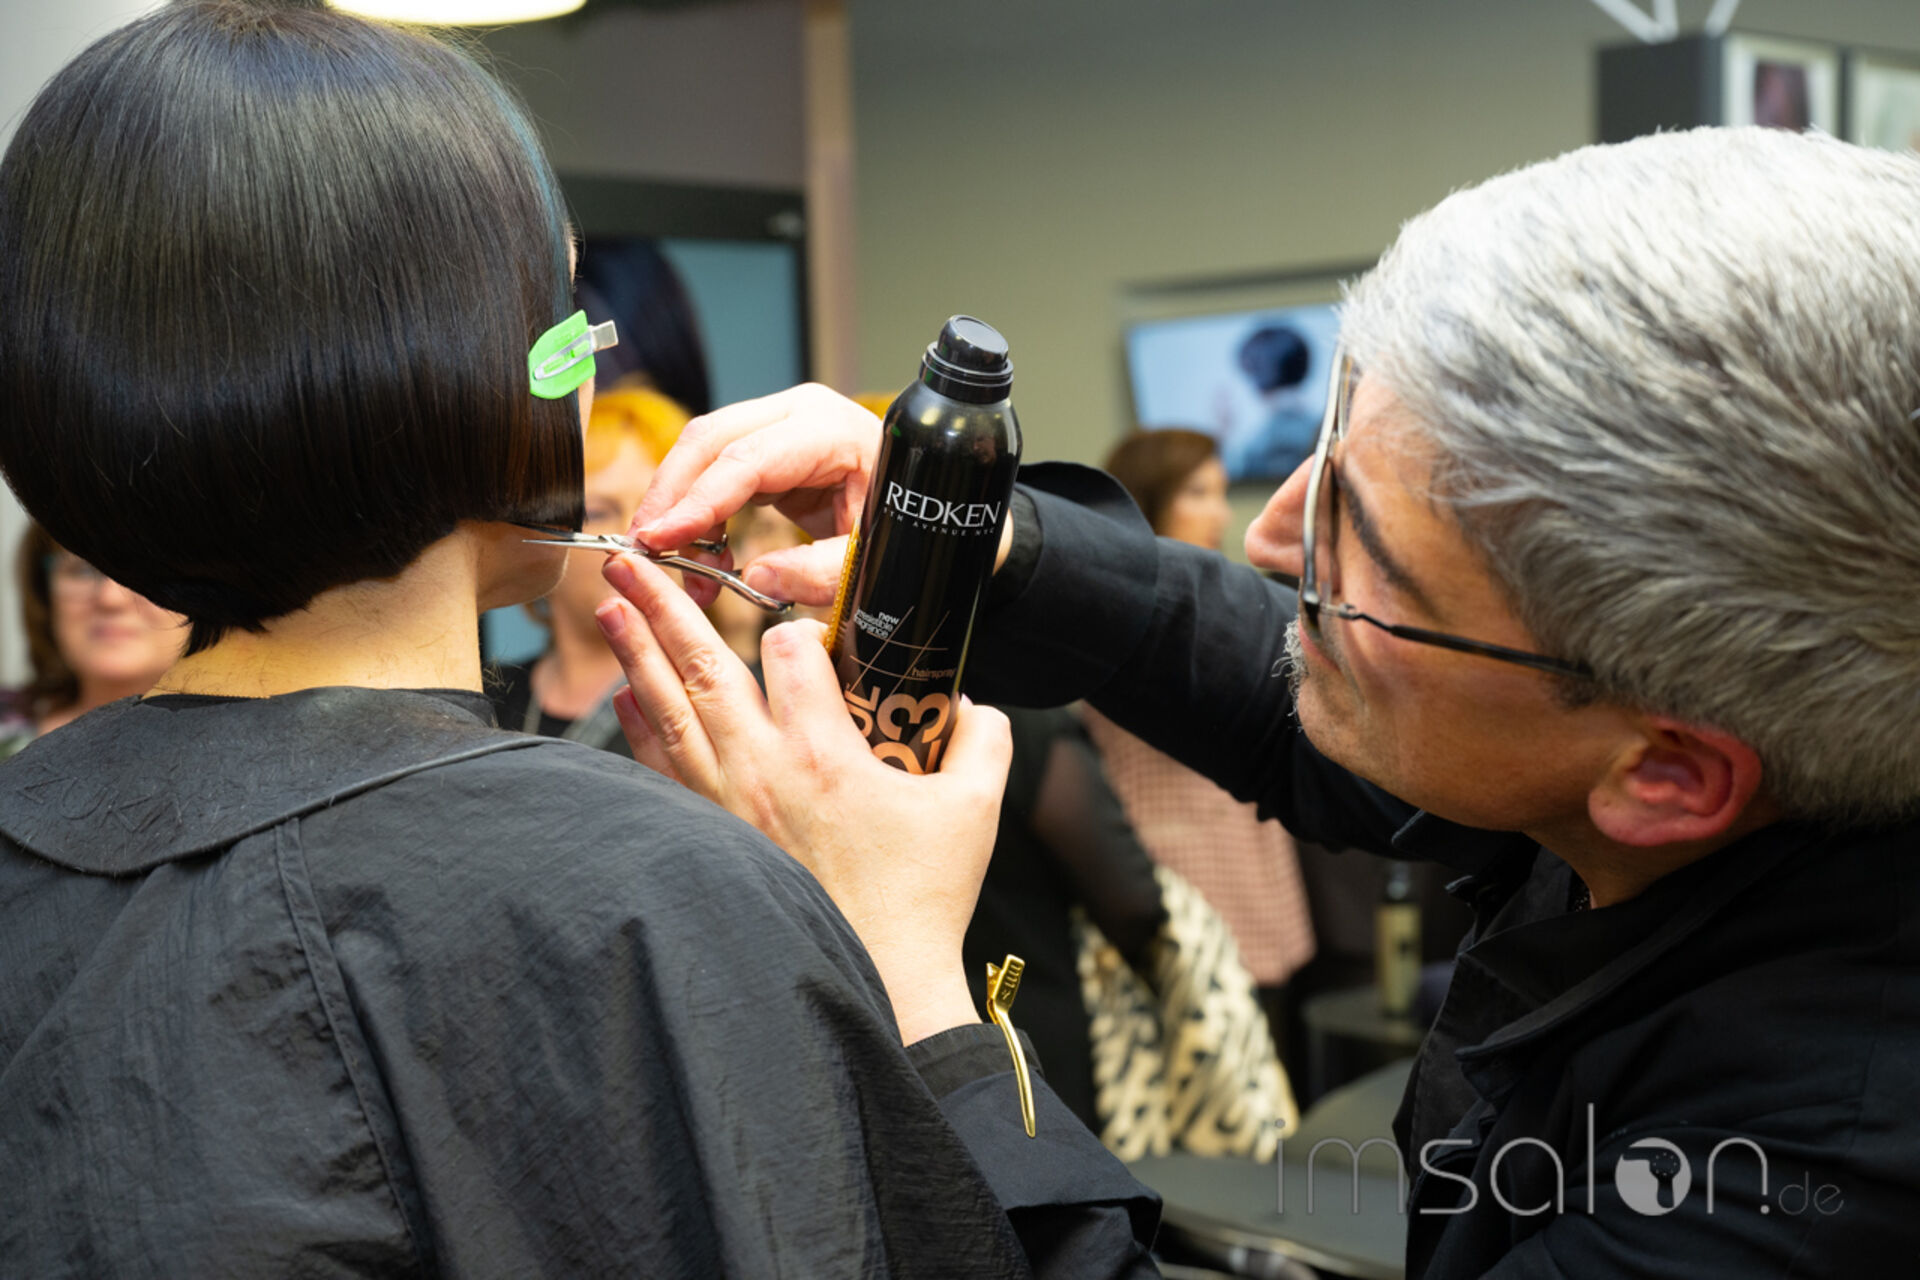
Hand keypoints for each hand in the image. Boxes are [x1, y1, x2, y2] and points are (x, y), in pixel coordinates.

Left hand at [595, 550, 1012, 1043]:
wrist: (878, 979)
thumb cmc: (923, 898)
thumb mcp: (973, 809)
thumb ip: (983, 743)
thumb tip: (975, 710)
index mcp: (826, 752)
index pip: (789, 652)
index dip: (795, 630)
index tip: (807, 636)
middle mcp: (763, 769)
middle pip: (703, 666)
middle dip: (663, 605)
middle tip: (627, 560)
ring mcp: (728, 805)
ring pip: (670, 711)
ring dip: (638, 652)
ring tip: (611, 604)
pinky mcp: (712, 837)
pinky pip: (663, 767)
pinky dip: (640, 726)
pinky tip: (624, 695)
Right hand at [629, 384, 883, 607]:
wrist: (922, 506)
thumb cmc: (905, 520)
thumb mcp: (874, 554)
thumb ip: (823, 571)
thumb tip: (759, 579)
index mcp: (827, 428)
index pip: (743, 460)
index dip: (696, 501)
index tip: (659, 540)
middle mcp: (795, 415)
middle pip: (708, 444)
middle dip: (670, 500)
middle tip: (647, 556)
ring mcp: (778, 428)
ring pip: (703, 458)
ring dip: (681, 514)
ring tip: (687, 575)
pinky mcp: (768, 452)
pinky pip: (716, 477)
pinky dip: (700, 518)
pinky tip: (704, 559)